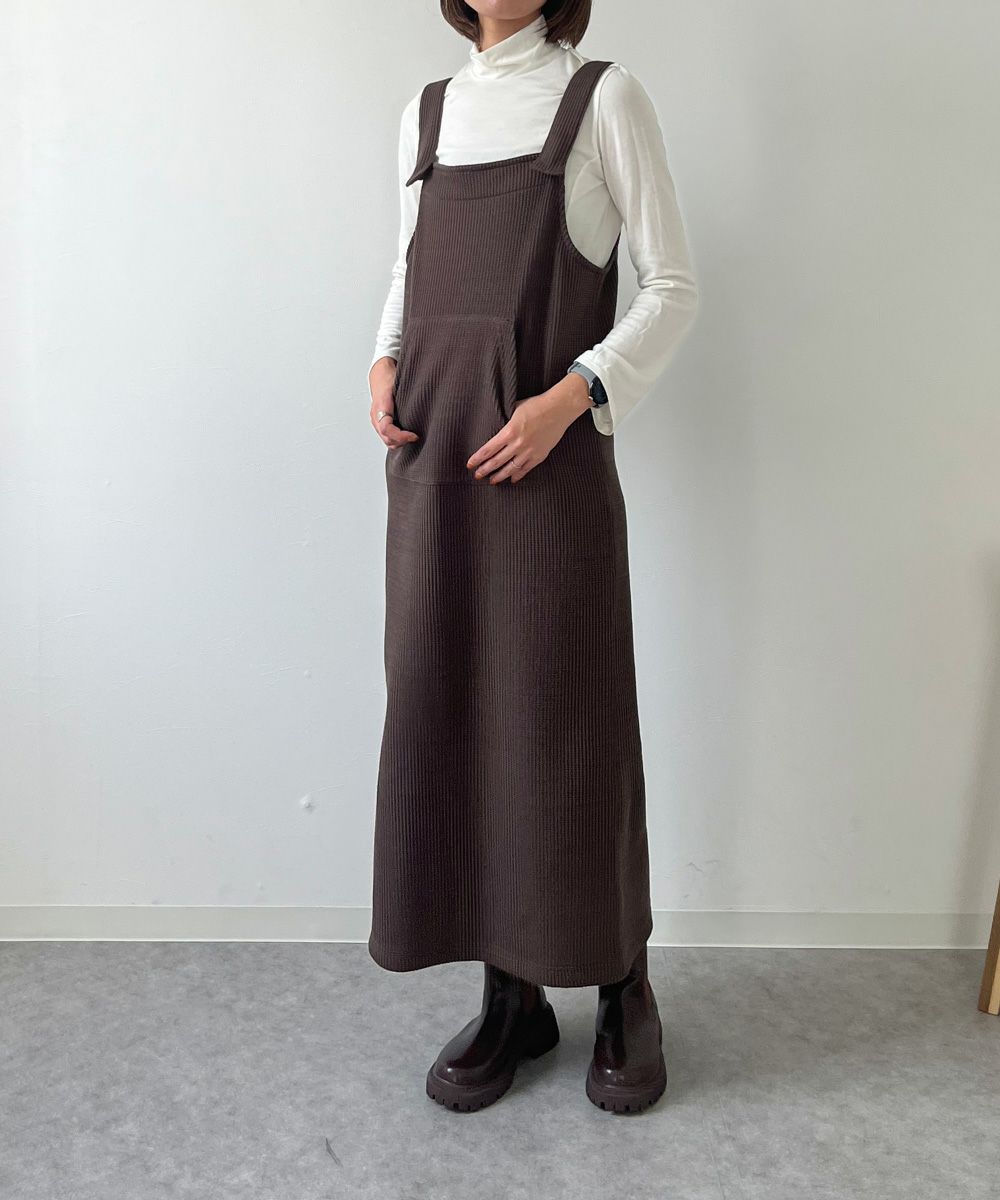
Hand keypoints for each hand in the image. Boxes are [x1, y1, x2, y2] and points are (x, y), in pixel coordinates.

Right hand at [369, 356, 418, 448]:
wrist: (380, 374)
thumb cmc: (390, 377)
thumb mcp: (401, 382)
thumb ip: (411, 394)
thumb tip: (428, 400)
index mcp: (381, 406)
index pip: (387, 428)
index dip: (401, 436)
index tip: (415, 436)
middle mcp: (376, 415)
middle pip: (387, 439)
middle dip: (402, 441)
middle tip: (417, 437)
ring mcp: (376, 420)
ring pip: (387, 440)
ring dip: (400, 442)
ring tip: (413, 437)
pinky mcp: (379, 423)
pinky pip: (386, 436)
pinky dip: (396, 439)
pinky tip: (407, 435)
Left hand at [466, 372, 592, 483]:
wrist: (559, 409)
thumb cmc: (537, 405)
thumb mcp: (515, 409)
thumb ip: (505, 421)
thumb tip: (497, 427)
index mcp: (509, 432)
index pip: (488, 449)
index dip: (477, 459)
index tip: (470, 464)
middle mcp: (517, 444)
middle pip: (496, 462)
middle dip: (485, 470)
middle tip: (477, 475)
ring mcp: (529, 452)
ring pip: (510, 469)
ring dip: (499, 476)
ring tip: (492, 481)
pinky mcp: (540, 456)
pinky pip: (526, 469)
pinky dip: (518, 475)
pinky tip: (512, 479)